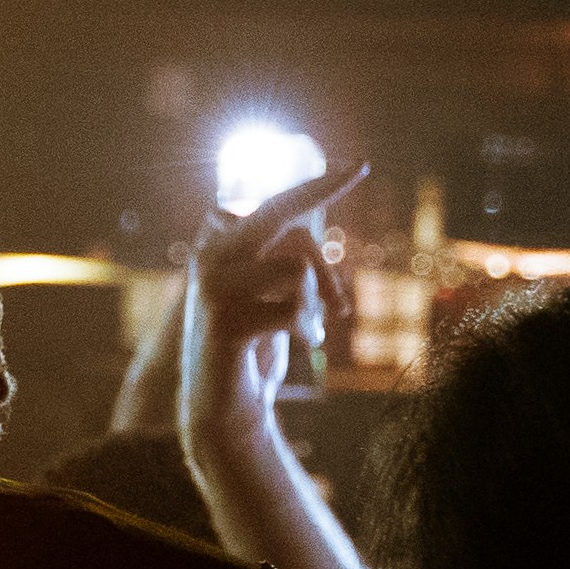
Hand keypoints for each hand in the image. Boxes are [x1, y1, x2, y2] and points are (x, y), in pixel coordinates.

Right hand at [181, 163, 357, 429]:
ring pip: (296, 266)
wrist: (223, 406)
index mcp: (219, 243)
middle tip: (360, 165)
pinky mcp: (223, 321)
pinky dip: (308, 328)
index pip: (276, 205)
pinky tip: (302, 344)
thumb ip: (284, 258)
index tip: (358, 163)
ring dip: (317, 301)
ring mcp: (211, 286)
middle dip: (322, 187)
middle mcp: (209, 255)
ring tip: (310, 327)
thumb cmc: (256, 344)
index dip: (316, 186)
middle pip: (280, 213)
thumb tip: (308, 234)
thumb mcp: (271, 296)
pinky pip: (293, 308)